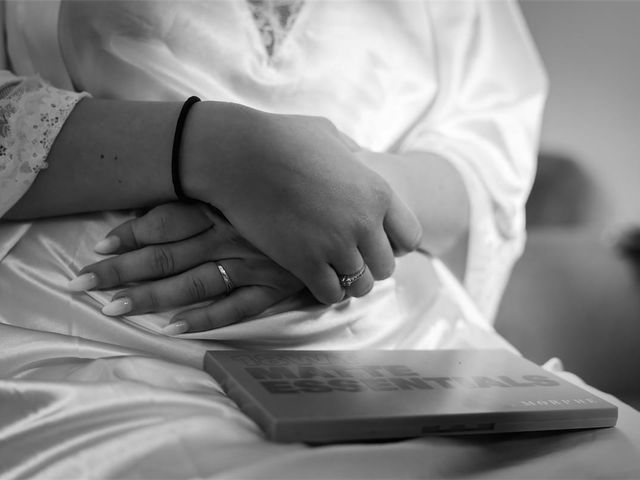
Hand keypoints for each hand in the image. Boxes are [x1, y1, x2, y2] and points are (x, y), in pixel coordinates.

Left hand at [70, 202, 304, 333]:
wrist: (343, 214)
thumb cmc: (293, 193)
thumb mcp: (256, 181)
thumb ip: (217, 186)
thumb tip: (169, 195)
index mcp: (226, 204)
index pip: (168, 220)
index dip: (131, 234)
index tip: (98, 249)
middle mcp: (233, 233)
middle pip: (168, 254)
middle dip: (123, 269)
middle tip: (82, 283)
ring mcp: (254, 262)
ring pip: (195, 282)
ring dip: (153, 296)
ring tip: (113, 308)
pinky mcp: (276, 286)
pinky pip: (237, 307)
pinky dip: (205, 319)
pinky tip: (173, 329)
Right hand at [182, 103, 422, 303]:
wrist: (239, 154)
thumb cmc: (281, 137)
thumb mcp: (330, 135)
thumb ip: (354, 155)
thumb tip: (361, 159)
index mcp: (377, 192)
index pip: (409, 237)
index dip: (394, 243)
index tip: (374, 240)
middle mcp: (363, 223)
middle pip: (386, 268)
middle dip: (369, 265)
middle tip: (348, 257)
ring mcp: (335, 246)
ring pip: (360, 286)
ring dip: (348, 281)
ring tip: (331, 269)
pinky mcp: (305, 263)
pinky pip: (330, 294)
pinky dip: (325, 290)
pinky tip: (313, 276)